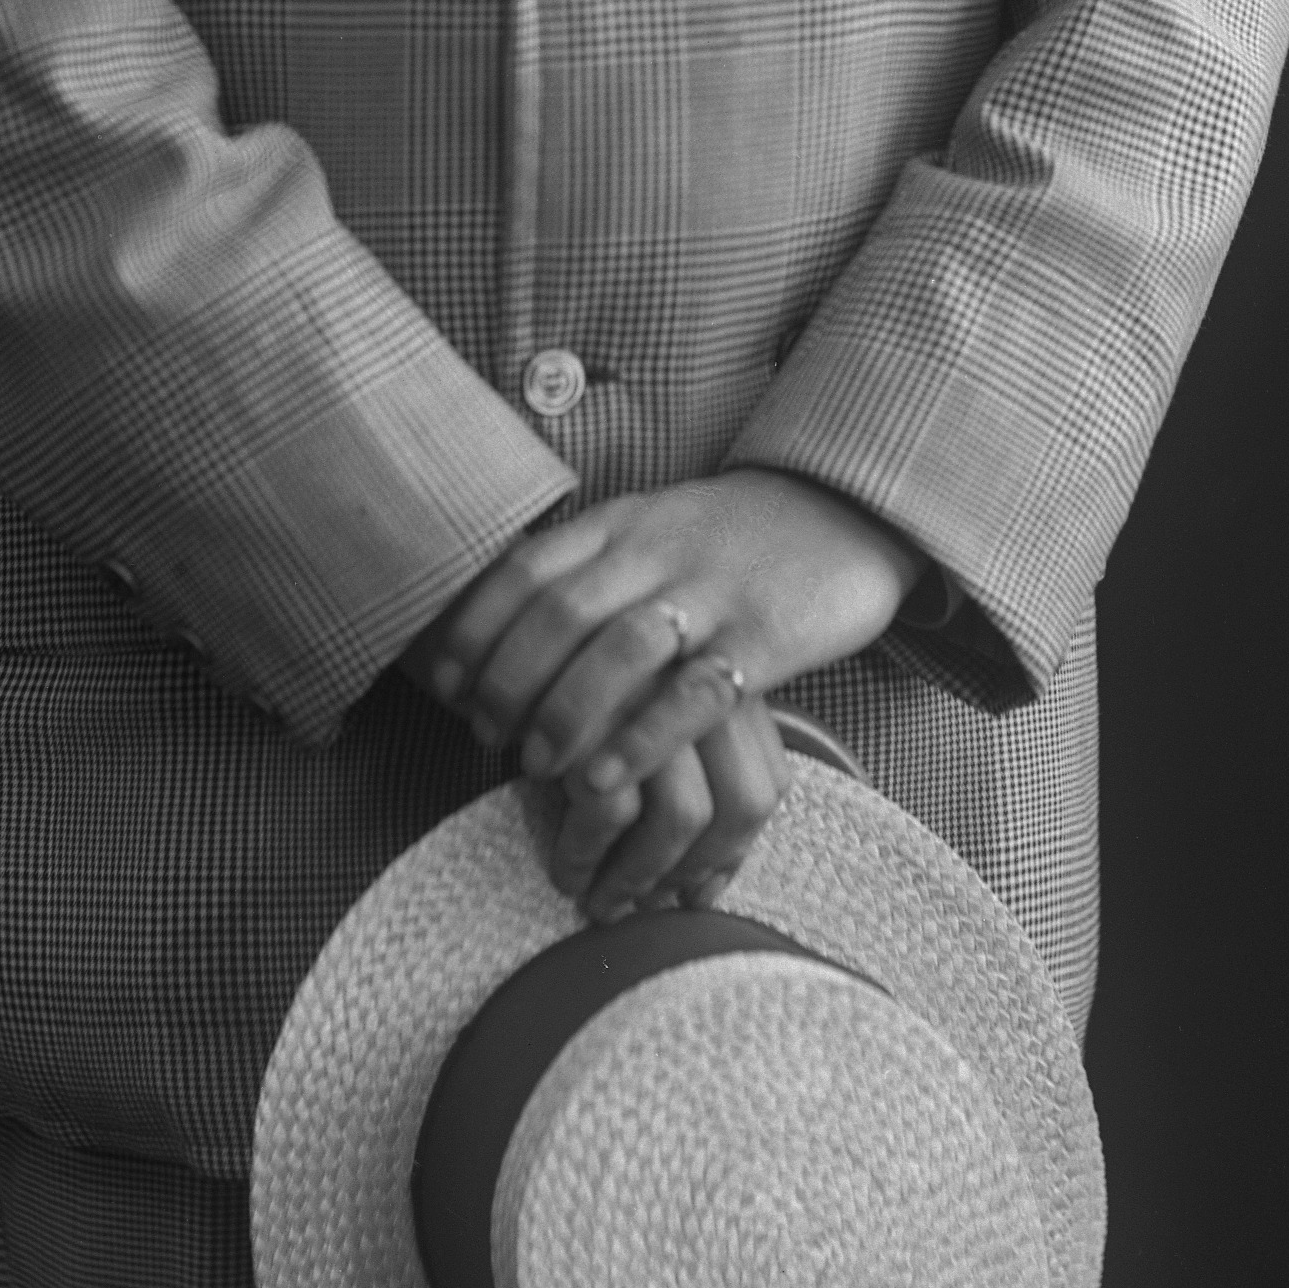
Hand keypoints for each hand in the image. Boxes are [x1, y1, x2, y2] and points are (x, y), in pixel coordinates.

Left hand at [424, 468, 921, 801]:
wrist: (842, 509)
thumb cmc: (726, 537)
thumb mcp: (647, 530)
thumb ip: (581, 567)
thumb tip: (492, 622)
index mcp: (621, 523)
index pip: (527, 570)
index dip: (477, 629)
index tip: (446, 681)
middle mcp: (657, 552)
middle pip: (560, 613)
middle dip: (509, 680)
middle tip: (484, 735)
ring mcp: (712, 593)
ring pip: (620, 650)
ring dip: (565, 712)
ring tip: (534, 765)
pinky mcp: (764, 637)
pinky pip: (694, 692)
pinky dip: (642, 737)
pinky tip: (606, 778)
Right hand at [539, 687, 790, 924]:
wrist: (479, 600)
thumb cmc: (556, 663)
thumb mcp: (633, 700)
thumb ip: (677, 768)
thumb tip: (699, 889)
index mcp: (722, 673)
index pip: (766, 783)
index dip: (733, 852)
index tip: (694, 890)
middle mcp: (701, 677)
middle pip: (742, 802)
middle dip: (695, 872)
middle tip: (649, 906)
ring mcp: (651, 690)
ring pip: (683, 816)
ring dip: (640, 877)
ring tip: (602, 903)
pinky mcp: (591, 709)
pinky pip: (610, 813)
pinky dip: (587, 858)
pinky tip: (565, 874)